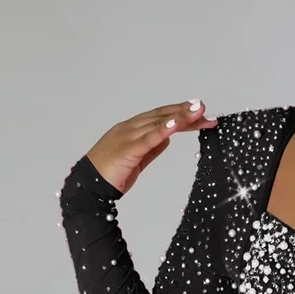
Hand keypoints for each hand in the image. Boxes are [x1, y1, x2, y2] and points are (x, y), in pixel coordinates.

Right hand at [84, 99, 218, 196]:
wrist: (89, 185)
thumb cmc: (111, 174)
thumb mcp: (137, 159)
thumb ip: (151, 148)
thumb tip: (167, 139)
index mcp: (132, 129)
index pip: (160, 117)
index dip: (180, 113)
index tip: (199, 112)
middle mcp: (130, 128)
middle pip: (162, 116)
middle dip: (185, 112)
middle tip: (204, 108)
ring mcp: (128, 136)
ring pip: (158, 123)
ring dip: (180, 117)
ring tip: (198, 111)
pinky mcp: (128, 148)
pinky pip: (149, 137)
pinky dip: (164, 129)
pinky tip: (177, 124)